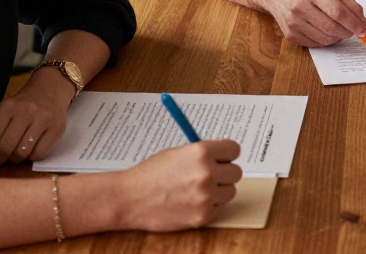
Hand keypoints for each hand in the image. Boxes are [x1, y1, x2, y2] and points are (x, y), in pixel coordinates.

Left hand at [0, 68, 73, 168]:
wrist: (50, 90)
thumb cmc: (22, 105)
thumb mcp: (3, 113)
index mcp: (7, 107)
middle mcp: (25, 112)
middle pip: (5, 148)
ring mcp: (43, 120)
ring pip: (22, 154)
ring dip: (15, 160)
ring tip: (14, 155)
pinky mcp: (57, 128)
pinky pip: (39, 154)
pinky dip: (31, 158)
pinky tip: (29, 151)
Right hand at [117, 140, 243, 230]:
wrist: (130, 199)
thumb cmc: (150, 174)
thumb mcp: (177, 153)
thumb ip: (201, 154)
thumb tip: (222, 155)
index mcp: (201, 152)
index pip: (234, 149)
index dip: (227, 154)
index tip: (222, 158)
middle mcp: (207, 173)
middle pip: (236, 172)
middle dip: (224, 173)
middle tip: (209, 176)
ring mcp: (206, 197)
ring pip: (230, 192)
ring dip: (218, 191)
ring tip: (197, 190)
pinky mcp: (203, 216)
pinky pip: (218, 208)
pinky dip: (208, 206)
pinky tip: (190, 203)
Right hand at [267, 0, 365, 47]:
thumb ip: (347, 3)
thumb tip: (364, 23)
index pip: (337, 11)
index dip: (353, 23)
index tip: (364, 29)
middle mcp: (300, 7)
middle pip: (332, 27)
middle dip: (348, 32)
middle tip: (355, 31)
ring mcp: (293, 22)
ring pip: (325, 38)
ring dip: (339, 37)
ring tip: (341, 30)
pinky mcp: (290, 35)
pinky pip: (315, 44)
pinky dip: (327, 41)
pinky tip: (328, 33)